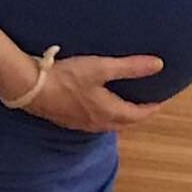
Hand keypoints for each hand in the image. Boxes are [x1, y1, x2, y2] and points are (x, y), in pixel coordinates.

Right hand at [24, 55, 167, 131]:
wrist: (32, 89)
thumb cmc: (67, 77)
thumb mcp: (101, 67)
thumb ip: (130, 67)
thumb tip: (158, 65)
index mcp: (108, 111)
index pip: (136, 115)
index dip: (149, 109)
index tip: (159, 103)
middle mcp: (96, 122)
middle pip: (123, 123)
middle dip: (136, 116)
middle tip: (144, 107)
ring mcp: (80, 124)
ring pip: (107, 125)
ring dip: (119, 119)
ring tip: (124, 108)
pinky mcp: (67, 120)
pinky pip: (92, 124)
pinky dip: (102, 118)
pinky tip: (96, 109)